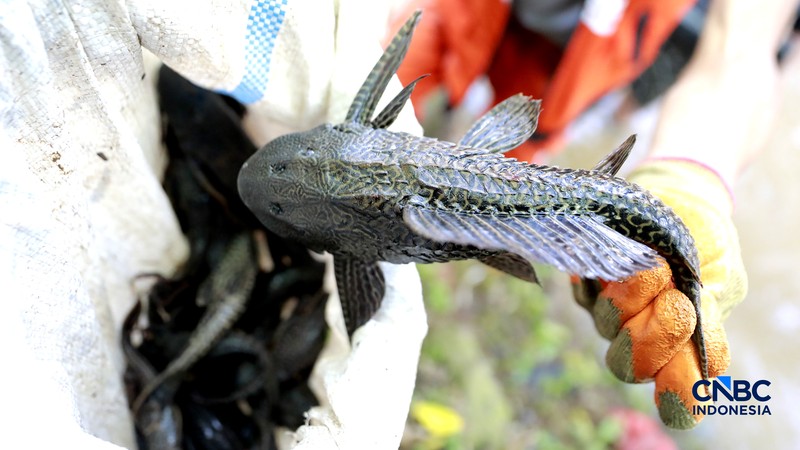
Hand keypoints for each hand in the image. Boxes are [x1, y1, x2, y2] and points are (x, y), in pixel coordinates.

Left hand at [572, 160, 746, 428]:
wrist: (678, 196)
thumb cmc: (705, 242)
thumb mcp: (720, 275)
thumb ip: (707, 309)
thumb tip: (691, 333)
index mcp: (682, 348)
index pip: (676, 392)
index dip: (676, 398)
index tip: (680, 386)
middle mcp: (640, 337)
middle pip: (629, 364)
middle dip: (653, 338)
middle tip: (677, 303)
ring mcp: (609, 312)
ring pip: (609, 323)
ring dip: (632, 297)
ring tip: (655, 265)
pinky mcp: (586, 281)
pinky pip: (586, 288)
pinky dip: (605, 274)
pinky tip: (623, 255)